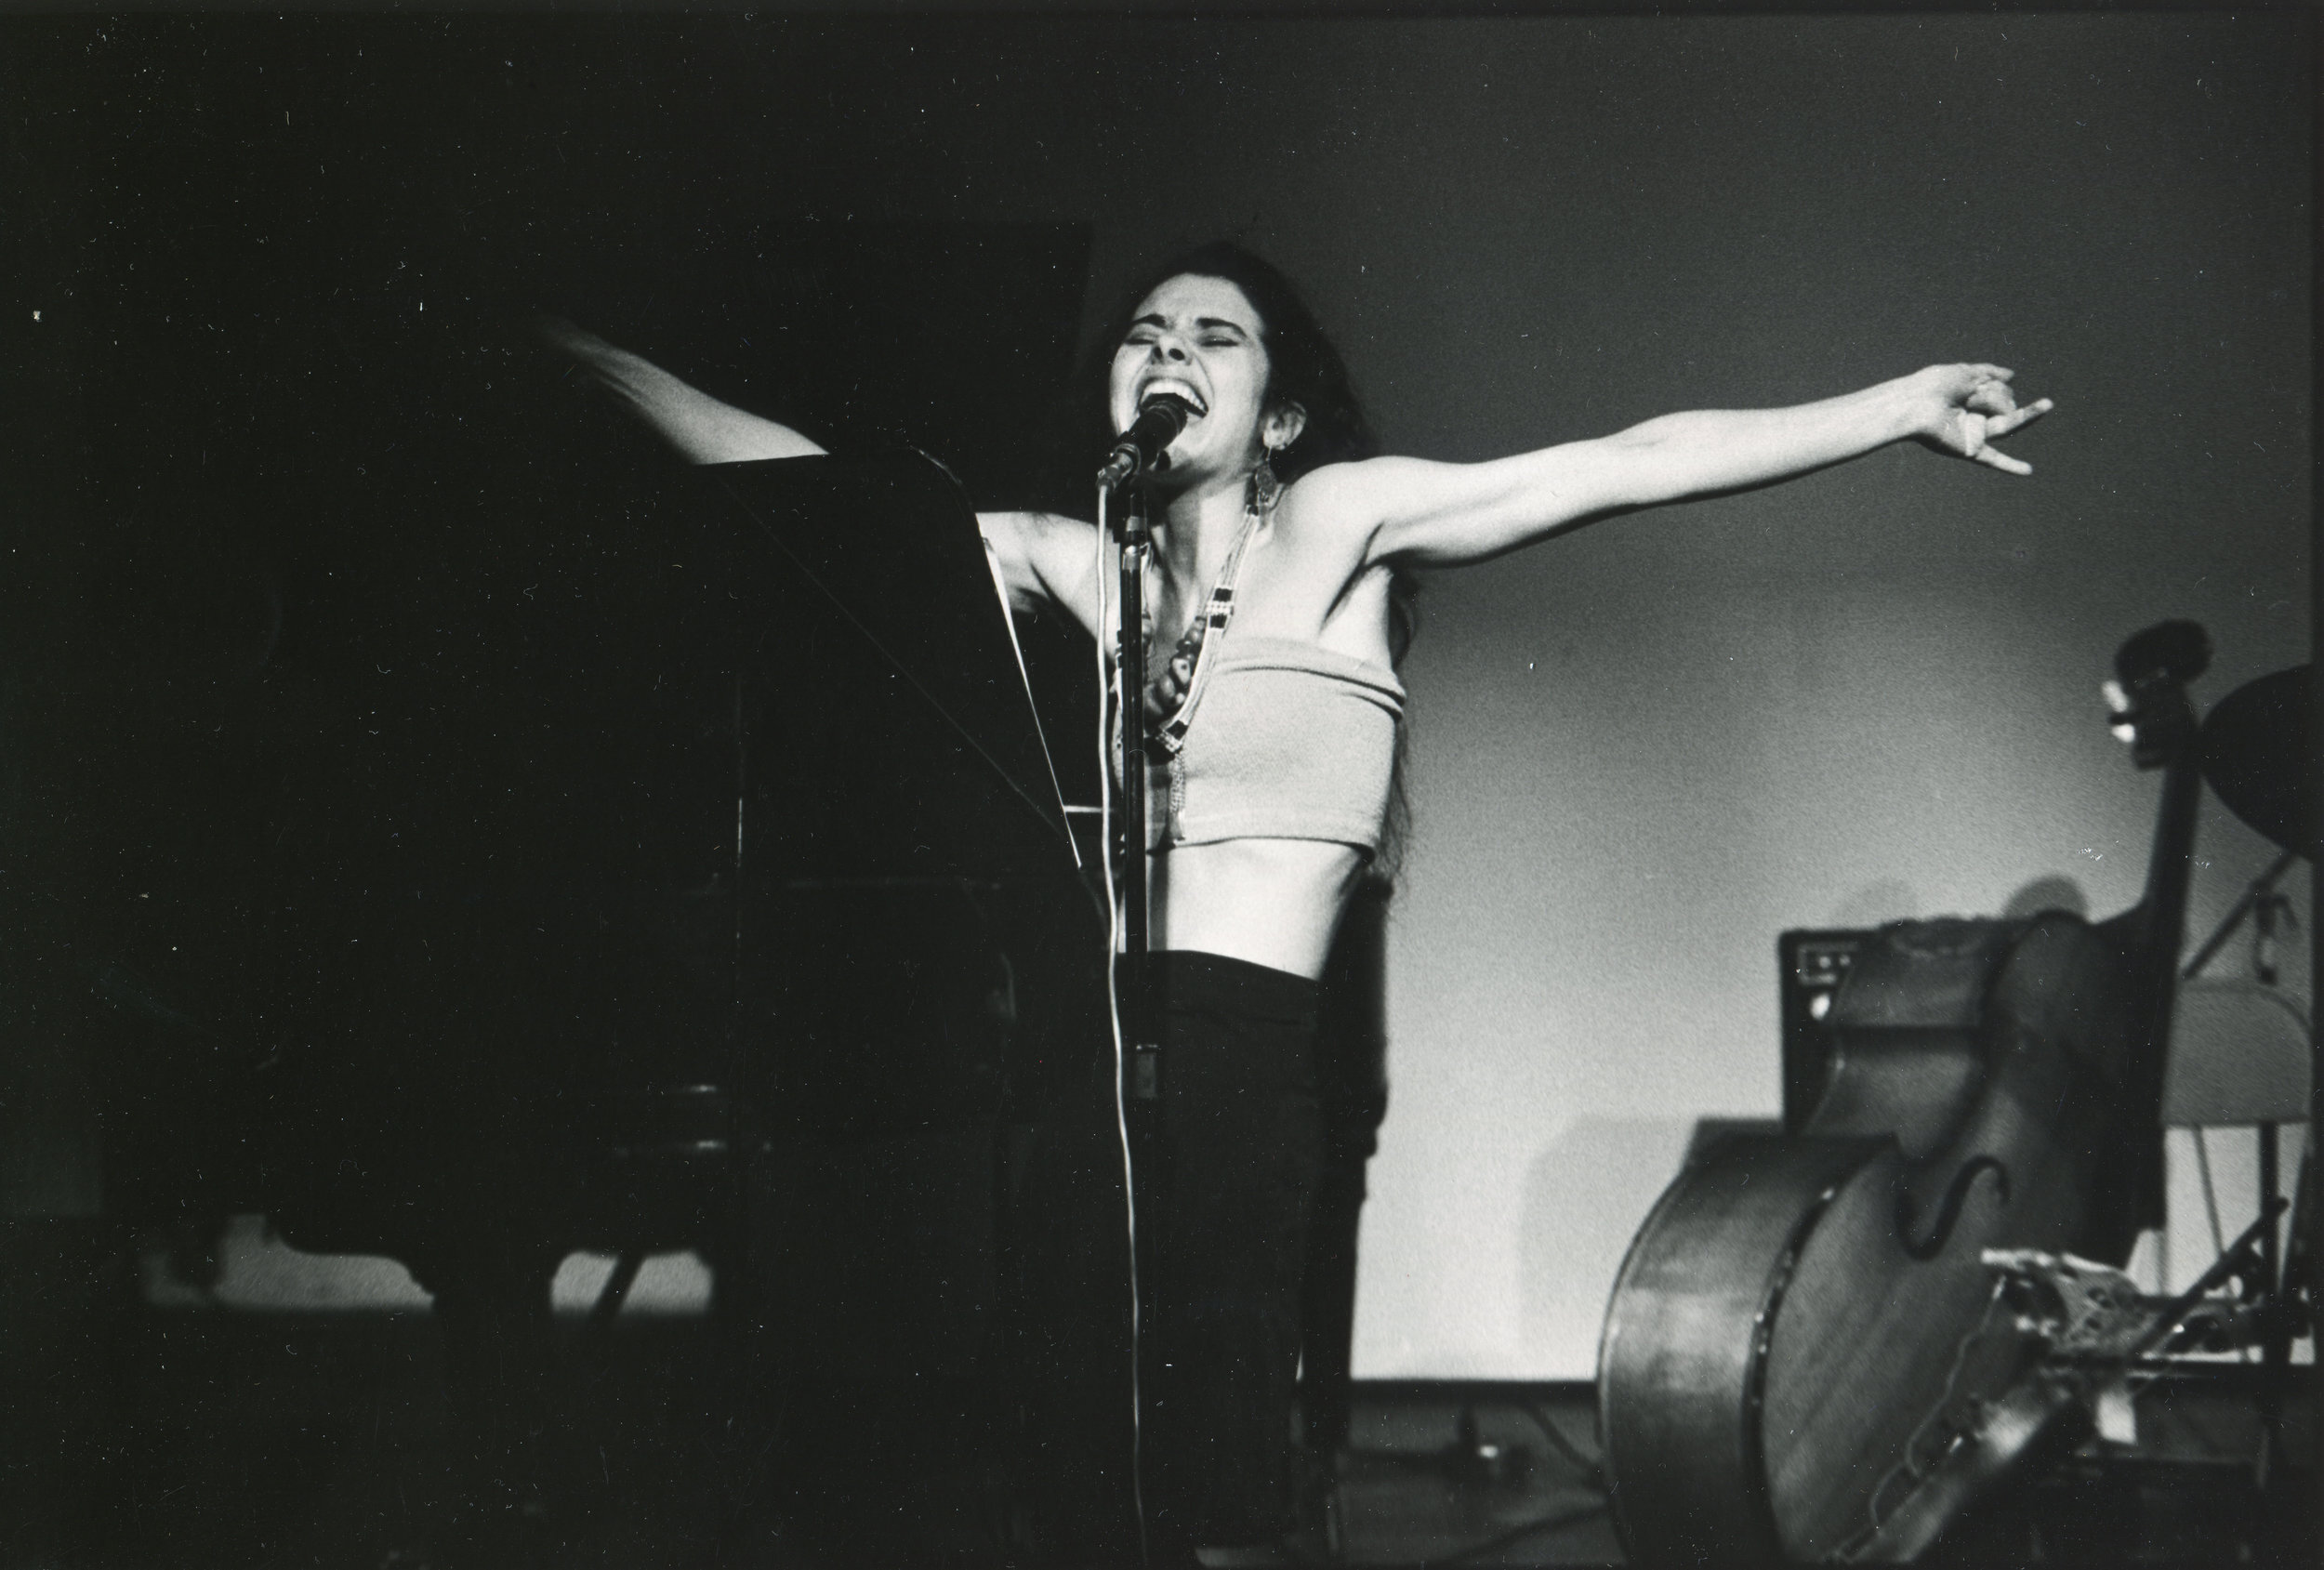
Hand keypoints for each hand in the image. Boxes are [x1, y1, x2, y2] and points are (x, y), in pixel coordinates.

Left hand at [1908, 363, 2052, 475]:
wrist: (1915, 405)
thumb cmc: (1934, 386)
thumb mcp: (1967, 373)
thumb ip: (1990, 373)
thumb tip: (2013, 375)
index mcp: (1973, 397)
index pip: (2002, 388)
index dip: (1994, 382)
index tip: (1972, 383)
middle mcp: (1975, 416)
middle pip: (2006, 402)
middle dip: (1996, 394)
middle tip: (1970, 397)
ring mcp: (1974, 433)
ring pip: (2009, 422)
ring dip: (2029, 414)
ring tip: (2048, 404)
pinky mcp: (1970, 449)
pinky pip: (1993, 460)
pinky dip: (2009, 466)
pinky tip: (2027, 471)